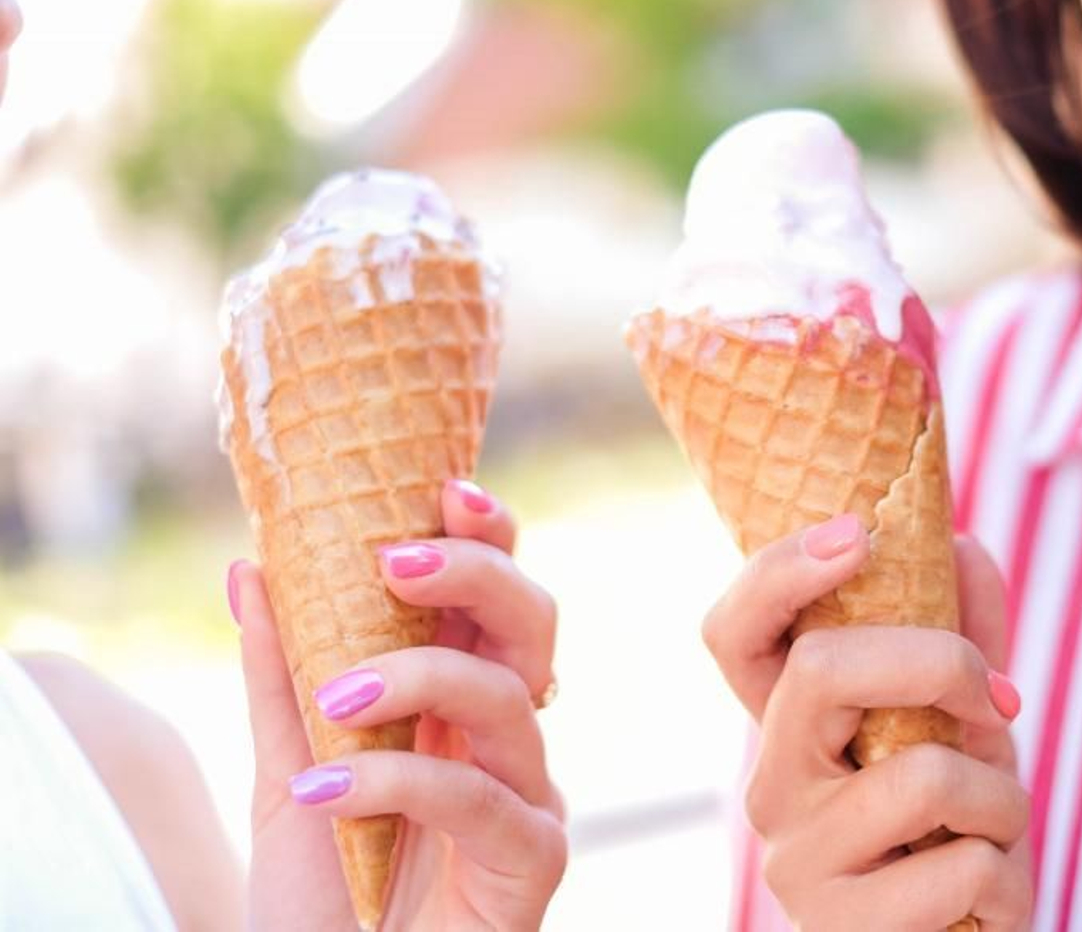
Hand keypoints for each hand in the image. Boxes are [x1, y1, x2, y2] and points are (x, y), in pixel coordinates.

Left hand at [234, 479, 566, 929]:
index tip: (440, 489)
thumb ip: (280, 677)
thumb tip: (250, 567)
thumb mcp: (289, 775)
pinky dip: (397, 783)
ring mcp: (530, 795)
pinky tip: (327, 795)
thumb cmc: (326, 896)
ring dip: (416, 679)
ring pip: (509, 699)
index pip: (497, 599)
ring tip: (334, 698)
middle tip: (393, 563)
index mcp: (462, 704)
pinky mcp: (532, 860)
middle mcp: (508, 738)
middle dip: (475, 575)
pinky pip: (481, 798)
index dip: (487, 536)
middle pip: (533, 624)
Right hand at [703, 517, 1033, 929]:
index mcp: (789, 726)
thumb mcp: (963, 728)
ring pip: (925, 774)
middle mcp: (772, 785)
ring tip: (995, 834)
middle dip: (941, 660)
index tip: (858, 532)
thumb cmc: (950, 832)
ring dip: (1004, 800)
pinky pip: (965, 866)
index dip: (779, 571)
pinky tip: (987, 898)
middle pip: (821, 667)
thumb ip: (962, 641)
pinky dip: (1010, 877)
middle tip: (1000, 699)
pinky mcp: (844, 931)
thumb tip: (964, 544)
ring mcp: (797, 862)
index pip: (734, 633)